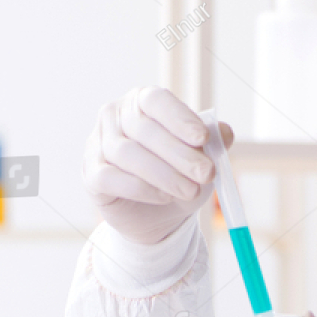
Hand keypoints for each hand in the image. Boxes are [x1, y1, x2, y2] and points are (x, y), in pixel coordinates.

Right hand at [83, 87, 231, 245]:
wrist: (156, 216)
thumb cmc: (177, 176)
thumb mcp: (200, 159)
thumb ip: (213, 143)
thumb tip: (225, 132)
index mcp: (141, 101)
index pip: (156, 100)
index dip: (180, 118)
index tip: (203, 138)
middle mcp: (114, 116)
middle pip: (144, 130)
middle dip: (180, 154)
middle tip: (206, 174)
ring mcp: (98, 143)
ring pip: (128, 154)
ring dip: (164, 175)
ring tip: (190, 191)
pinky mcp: (91, 174)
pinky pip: (111, 177)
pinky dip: (140, 188)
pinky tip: (163, 197)